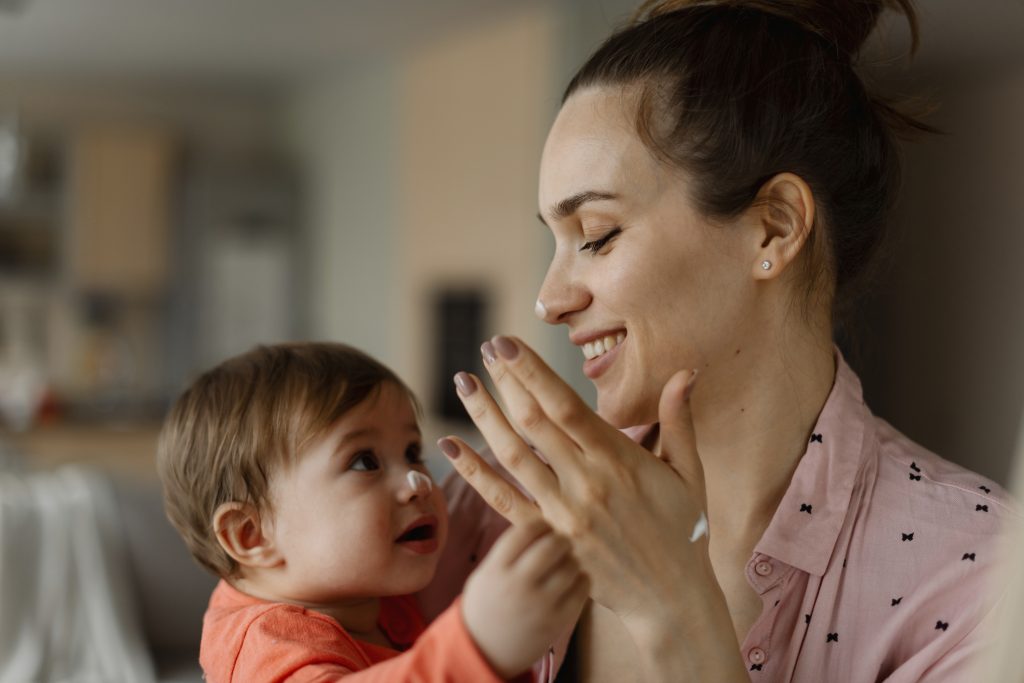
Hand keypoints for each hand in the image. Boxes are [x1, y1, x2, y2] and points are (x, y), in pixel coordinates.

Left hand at [442, 335, 718, 637]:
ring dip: (483, 416)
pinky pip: (502, 500)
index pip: (565, 405)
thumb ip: (679, 420)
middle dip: (506, 381)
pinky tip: (450, 446)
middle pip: (533, 421)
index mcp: (619, 460)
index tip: (506, 344)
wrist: (670, 600)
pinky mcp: (547, 538)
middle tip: (484, 349)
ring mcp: (562, 513)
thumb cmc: (683, 531)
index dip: (532, 372)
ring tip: (463, 383)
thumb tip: (685, 372)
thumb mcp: (689, 473)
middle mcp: (585, 483)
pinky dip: (473, 472)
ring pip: (512, 455)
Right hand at [461, 518, 588, 678]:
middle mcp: (517, 585)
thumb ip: (511, 550)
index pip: (526, 530)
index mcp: (496, 569)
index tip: (545, 528)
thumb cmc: (489, 603)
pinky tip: (573, 580)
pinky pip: (582, 588)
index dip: (541, 524)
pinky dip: (581, 578)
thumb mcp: (487, 572)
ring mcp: (539, 605)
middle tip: (561, 543)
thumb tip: (545, 522)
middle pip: (553, 545)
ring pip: (571, 566)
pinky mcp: (557, 622)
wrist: (485, 651)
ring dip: (572, 559)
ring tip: (566, 563)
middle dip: (560, 539)